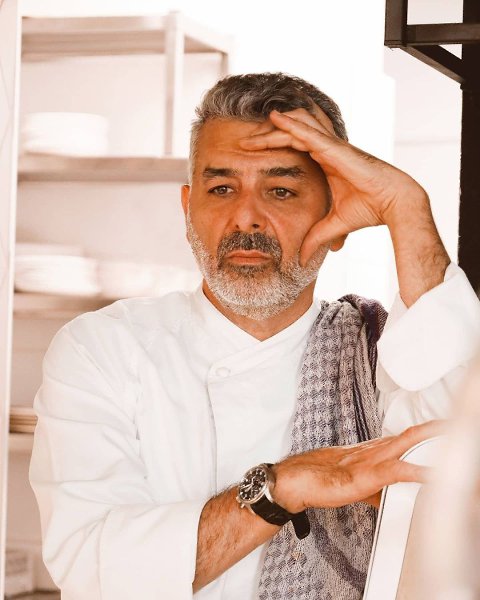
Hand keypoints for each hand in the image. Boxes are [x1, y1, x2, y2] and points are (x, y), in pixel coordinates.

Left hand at [239, 107, 429, 265]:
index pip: (291, 149)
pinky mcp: (334, 147)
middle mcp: (324, 150)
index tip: (250, 157)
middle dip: (265, 138)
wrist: (392, 203)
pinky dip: (290, 124)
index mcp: (323, 163)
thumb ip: (317, 237)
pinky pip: (307, 131)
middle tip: (242, 144)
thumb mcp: (334, 225)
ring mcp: (329, 146)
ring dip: (272, 129)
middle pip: (288, 135)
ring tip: (250, 135)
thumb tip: (303, 259)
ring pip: (295, 127)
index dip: (271, 149)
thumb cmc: (369, 209)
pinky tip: (273, 118)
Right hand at [271, 419, 444, 512]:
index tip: (439, 433)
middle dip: (432, 430)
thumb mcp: (352, 486)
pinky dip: (418, 472)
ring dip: (430, 441)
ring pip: (405, 444)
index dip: (421, 435)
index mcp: (368, 452)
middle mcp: (370, 451)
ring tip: (452, 439)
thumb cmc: (316, 480)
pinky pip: (397, 471)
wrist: (295, 481)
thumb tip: (388, 498)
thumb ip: (374, 490)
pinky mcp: (366, 476)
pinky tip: (432, 474)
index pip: (400, 439)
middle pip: (408, 435)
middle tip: (452, 426)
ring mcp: (368, 461)